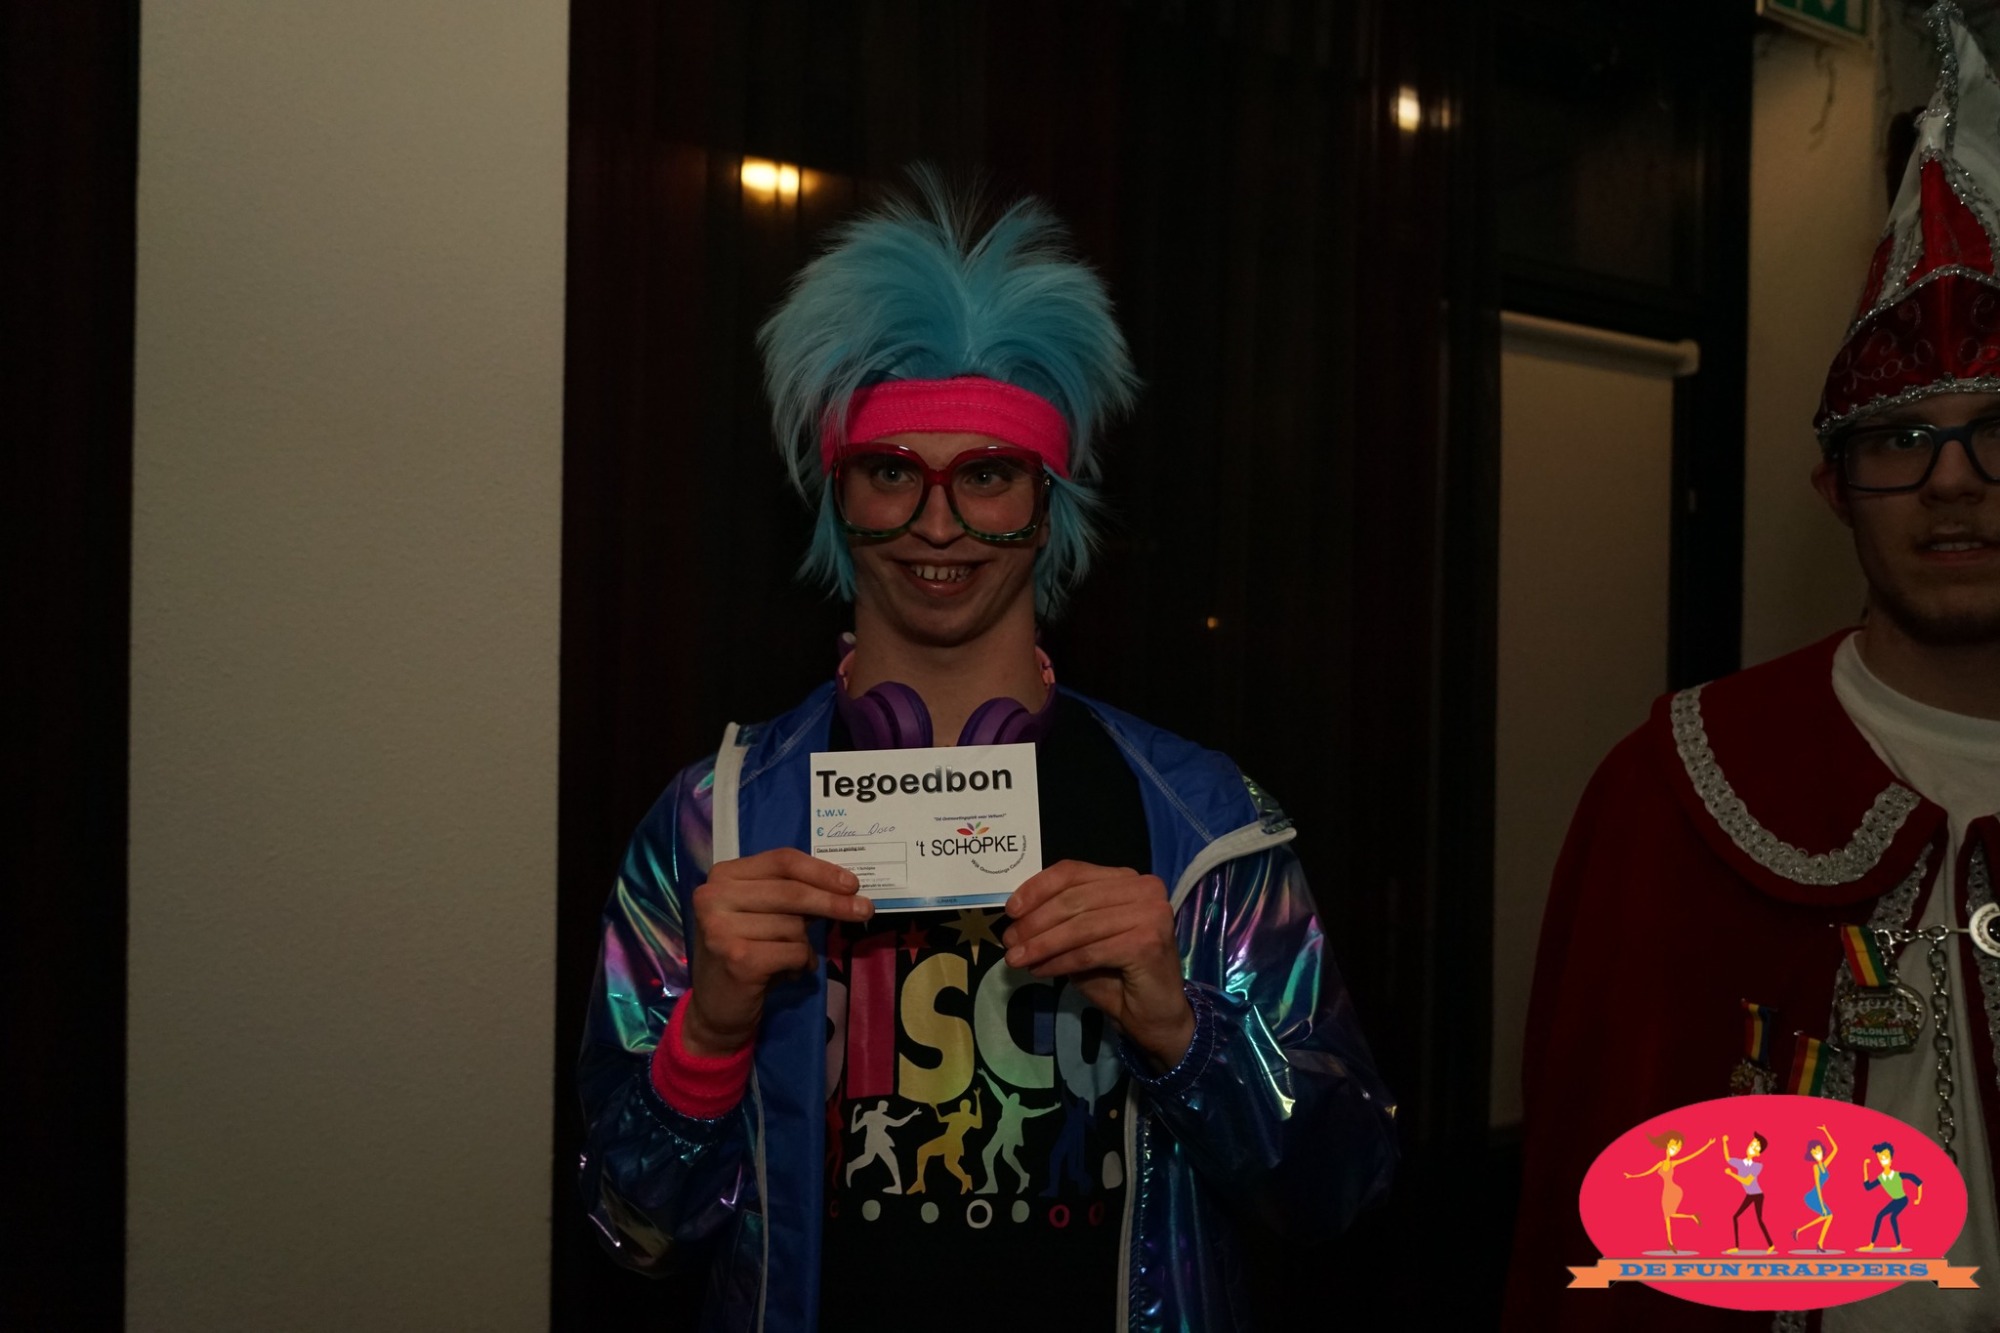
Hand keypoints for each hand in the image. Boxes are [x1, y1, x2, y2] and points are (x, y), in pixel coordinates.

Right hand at [684, 848, 870, 1055]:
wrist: (716, 1009)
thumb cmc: (746, 953)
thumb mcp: (762, 915)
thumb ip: (791, 896)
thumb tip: (846, 889)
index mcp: (723, 876)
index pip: (782, 861)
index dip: (821, 871)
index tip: (852, 884)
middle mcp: (714, 896)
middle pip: (792, 891)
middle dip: (833, 902)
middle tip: (866, 910)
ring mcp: (721, 928)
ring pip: (795, 926)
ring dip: (804, 945)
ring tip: (789, 958)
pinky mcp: (737, 959)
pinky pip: (794, 952)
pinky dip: (800, 963)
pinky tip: (788, 972)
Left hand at [1003, 861, 1192, 1070]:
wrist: (1156, 1016)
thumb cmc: (1117, 975)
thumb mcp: (1082, 939)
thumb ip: (1059, 919)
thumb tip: (1017, 913)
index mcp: (1127, 879)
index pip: (1073, 872)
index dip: (1037, 888)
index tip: (1010, 910)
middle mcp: (1144, 889)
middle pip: (1074, 898)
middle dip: (1034, 922)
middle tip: (1008, 942)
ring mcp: (1150, 914)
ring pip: (1079, 927)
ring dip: (1041, 944)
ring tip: (1016, 959)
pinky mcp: (1147, 943)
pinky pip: (1089, 951)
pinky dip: (1060, 962)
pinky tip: (1040, 971)